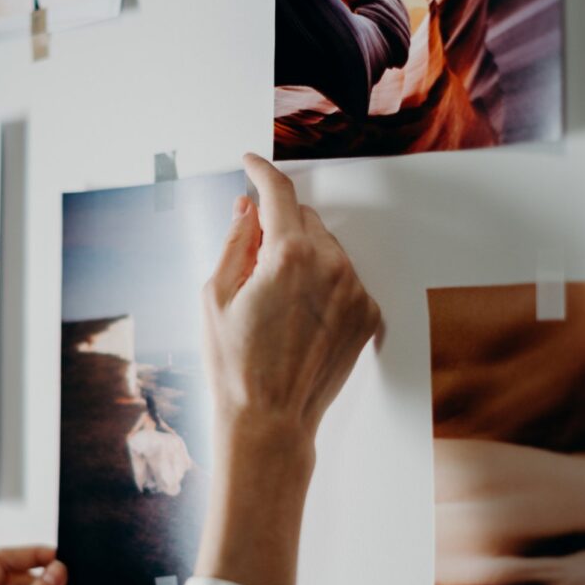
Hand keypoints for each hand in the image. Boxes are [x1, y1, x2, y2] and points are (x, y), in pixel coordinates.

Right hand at [203, 153, 380, 440]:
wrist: (271, 420)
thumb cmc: (235, 365)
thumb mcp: (215, 295)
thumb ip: (235, 240)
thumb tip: (246, 208)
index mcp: (289, 256)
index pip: (278, 192)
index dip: (260, 171)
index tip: (250, 163)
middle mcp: (332, 267)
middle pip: (306, 219)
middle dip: (279, 227)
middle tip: (254, 263)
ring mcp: (356, 292)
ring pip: (329, 248)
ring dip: (304, 256)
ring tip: (278, 302)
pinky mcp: (368, 315)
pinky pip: (346, 279)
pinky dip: (325, 284)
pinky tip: (301, 316)